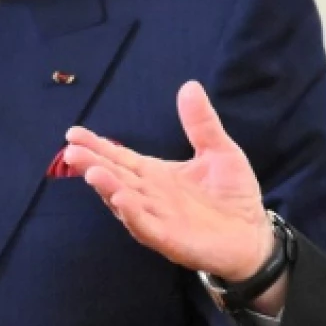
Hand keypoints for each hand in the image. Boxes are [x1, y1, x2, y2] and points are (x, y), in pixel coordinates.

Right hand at [65, 82, 274, 283]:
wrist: (254, 236)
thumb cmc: (233, 196)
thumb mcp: (220, 151)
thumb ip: (201, 124)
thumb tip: (190, 86)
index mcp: (157, 174)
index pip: (121, 158)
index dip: (98, 146)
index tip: (73, 133)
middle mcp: (150, 196)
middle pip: (115, 178)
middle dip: (92, 164)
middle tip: (70, 151)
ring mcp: (158, 219)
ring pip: (125, 202)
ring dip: (107, 188)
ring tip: (92, 172)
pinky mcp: (170, 240)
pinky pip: (146, 227)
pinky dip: (132, 214)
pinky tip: (120, 200)